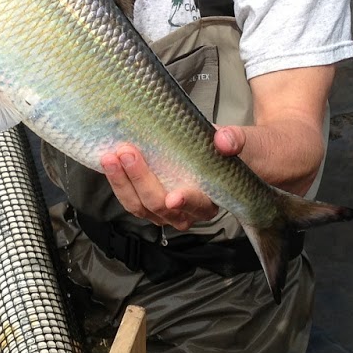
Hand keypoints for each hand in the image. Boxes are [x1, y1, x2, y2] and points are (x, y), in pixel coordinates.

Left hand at [99, 127, 243, 231]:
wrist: (222, 153)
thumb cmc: (233, 151)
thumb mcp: (243, 142)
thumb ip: (235, 140)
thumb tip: (224, 141)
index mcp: (213, 200)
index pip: (199, 205)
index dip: (186, 202)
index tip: (173, 197)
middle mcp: (188, 212)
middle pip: (160, 206)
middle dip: (142, 181)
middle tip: (128, 153)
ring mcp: (165, 210)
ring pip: (140, 206)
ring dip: (123, 183)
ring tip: (111, 156)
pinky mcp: (149, 202)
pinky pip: (131, 198)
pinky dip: (118, 182)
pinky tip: (109, 161)